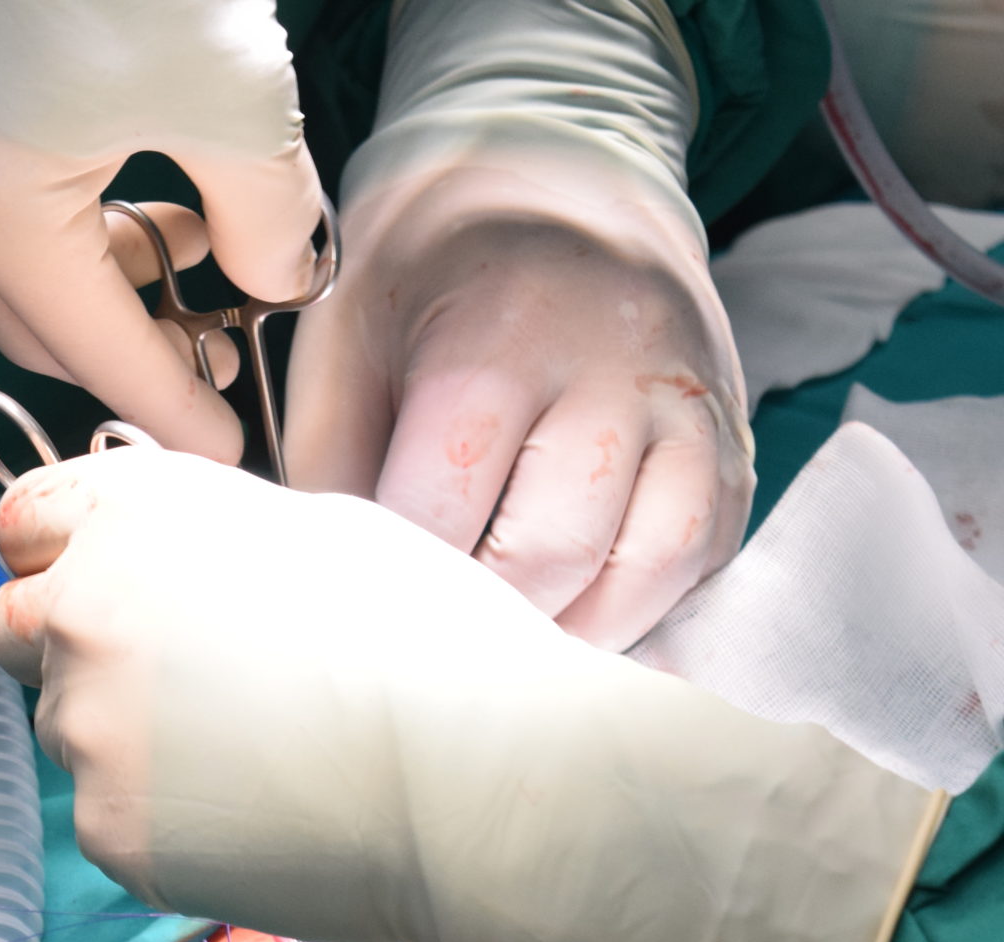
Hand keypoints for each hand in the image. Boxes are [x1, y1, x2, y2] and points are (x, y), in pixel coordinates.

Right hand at [0, 2, 321, 462]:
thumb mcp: (232, 93)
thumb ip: (263, 213)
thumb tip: (277, 276)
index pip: (95, 356)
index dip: (167, 409)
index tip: (222, 449)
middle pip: (35, 318)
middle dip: (124, 346)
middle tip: (209, 351)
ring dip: (89, 264)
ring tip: (183, 232)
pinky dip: (41, 202)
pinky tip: (109, 163)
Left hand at [0, 443, 939, 941]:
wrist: (481, 777)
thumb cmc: (431, 646)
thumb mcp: (317, 530)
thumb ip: (200, 536)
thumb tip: (153, 558)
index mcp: (136, 515)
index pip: (22, 522)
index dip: (56, 554)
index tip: (94, 583)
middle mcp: (85, 608)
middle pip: (15, 627)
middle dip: (71, 648)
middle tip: (178, 684)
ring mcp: (86, 725)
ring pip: (71, 729)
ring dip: (131, 740)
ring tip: (258, 754)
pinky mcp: (107, 826)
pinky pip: (113, 816)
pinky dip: (166, 821)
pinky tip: (261, 814)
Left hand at [284, 48, 750, 648]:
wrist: (551, 177)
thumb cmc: (424, 279)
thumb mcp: (343, 343)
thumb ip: (330, 467)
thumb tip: (335, 590)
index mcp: (494, 340)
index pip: (444, 513)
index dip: (400, 587)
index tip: (366, 620)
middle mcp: (610, 366)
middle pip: (551, 555)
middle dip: (486, 621)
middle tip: (434, 643)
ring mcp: (686, 400)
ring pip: (647, 566)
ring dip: (572, 628)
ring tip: (508, 638)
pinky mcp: (731, 433)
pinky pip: (704, 552)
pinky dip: (641, 602)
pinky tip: (577, 605)